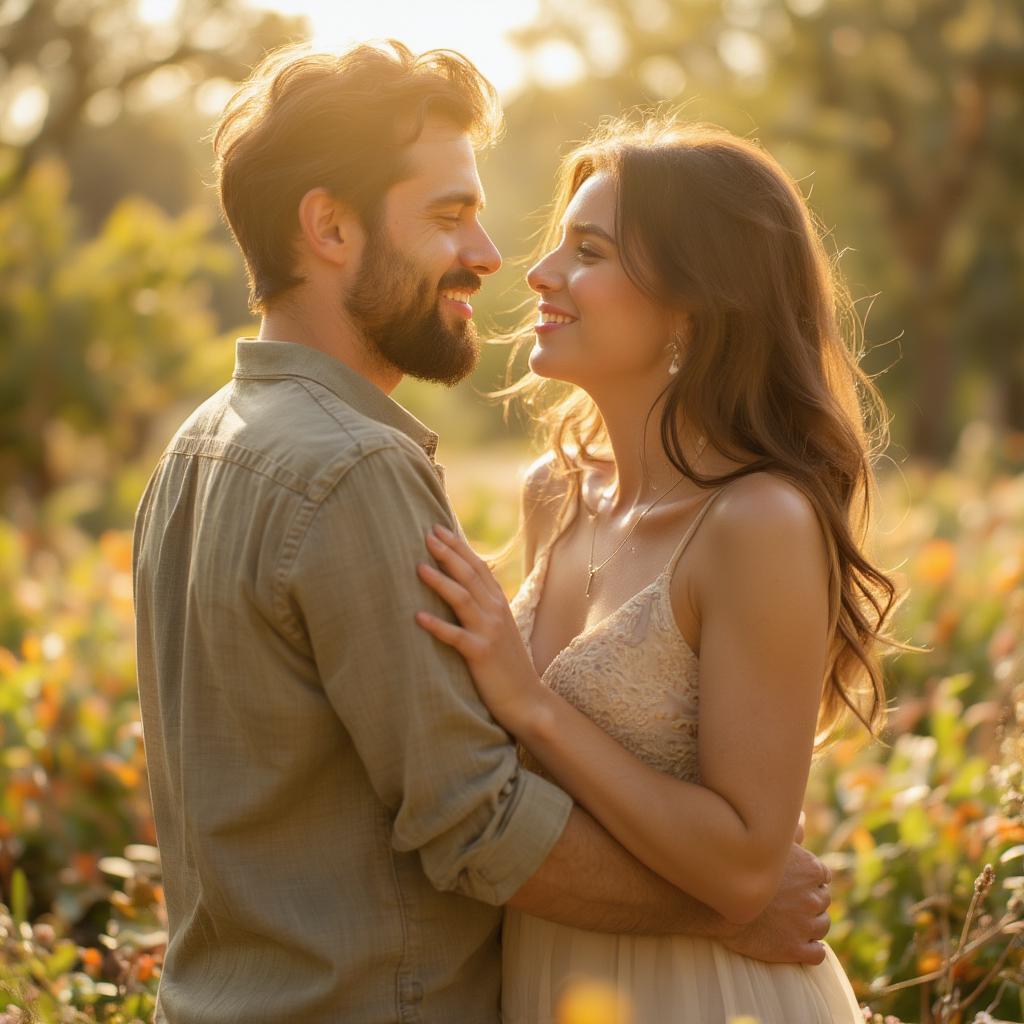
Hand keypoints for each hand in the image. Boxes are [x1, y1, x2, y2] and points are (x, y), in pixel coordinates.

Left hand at [415, 525, 546, 732]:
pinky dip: (437, 626)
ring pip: (462, 599)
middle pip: (469, 576)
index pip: (478, 567)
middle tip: (426, 535)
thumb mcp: (498, 628)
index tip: (439, 529)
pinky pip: (456, 637)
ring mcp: (489, 632)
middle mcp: (496, 612)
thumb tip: (462, 587)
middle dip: (448, 553)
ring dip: (440, 582)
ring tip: (418, 567)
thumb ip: (484, 607)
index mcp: (499, 604)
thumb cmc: (506, 664)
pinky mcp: (481, 654)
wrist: (526, 699)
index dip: (458, 547)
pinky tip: (418, 617)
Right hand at [718, 829, 831, 965]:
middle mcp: (813, 897)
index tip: (790, 883)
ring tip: (788, 922)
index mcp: (810, 869)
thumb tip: (802, 819)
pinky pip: (817, 954)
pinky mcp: (796, 949)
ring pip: (822, 926)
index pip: (822, 876)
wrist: (711, 903)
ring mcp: (806, 925)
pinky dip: (811, 950)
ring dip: (810, 925)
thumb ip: (788, 830)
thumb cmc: (735, 866)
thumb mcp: (764, 841)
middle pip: (823, 901)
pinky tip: (797, 944)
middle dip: (808, 901)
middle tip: (786, 902)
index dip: (807, 879)